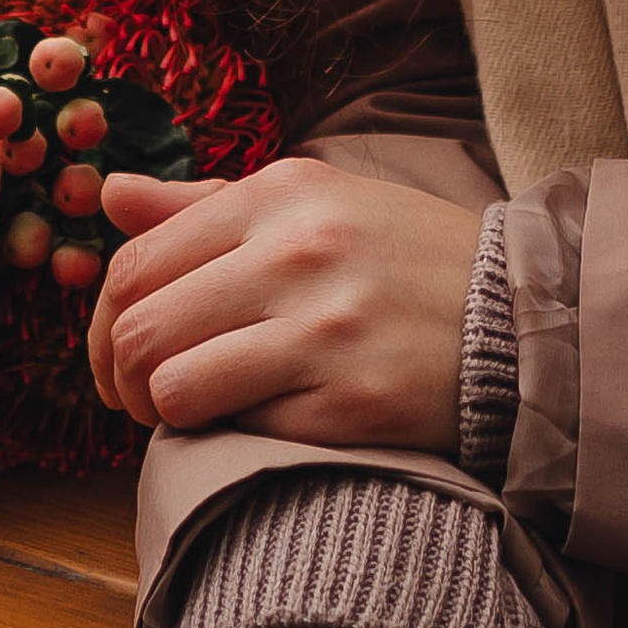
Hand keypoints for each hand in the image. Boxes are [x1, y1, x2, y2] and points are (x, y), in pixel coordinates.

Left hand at [90, 160, 483, 447]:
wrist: (520, 316)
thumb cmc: (400, 259)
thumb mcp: (314, 201)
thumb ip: (206, 206)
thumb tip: (108, 194)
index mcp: (280, 195)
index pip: (137, 263)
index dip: (107, 323)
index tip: (123, 354)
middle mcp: (297, 251)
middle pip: (140, 328)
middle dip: (121, 378)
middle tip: (143, 398)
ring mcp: (324, 328)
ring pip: (172, 387)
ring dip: (165, 415)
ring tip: (193, 413)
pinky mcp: (348, 401)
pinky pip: (240, 429)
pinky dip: (233, 434)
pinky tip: (262, 419)